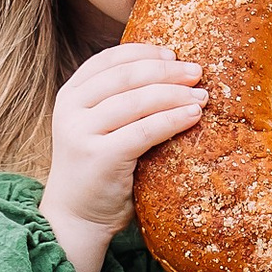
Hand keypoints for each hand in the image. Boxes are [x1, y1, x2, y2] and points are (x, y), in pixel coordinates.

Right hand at [41, 41, 204, 271]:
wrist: (76, 219)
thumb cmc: (98, 171)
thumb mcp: (98, 128)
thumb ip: (118, 102)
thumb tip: (170, 71)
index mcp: (69, 95)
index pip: (108, 60)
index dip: (143, 52)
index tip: (173, 53)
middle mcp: (70, 109)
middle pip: (126, 76)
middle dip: (166, 70)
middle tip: (197, 71)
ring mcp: (81, 133)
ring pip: (137, 100)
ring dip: (175, 94)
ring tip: (202, 96)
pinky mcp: (99, 157)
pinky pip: (145, 130)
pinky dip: (173, 119)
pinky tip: (194, 116)